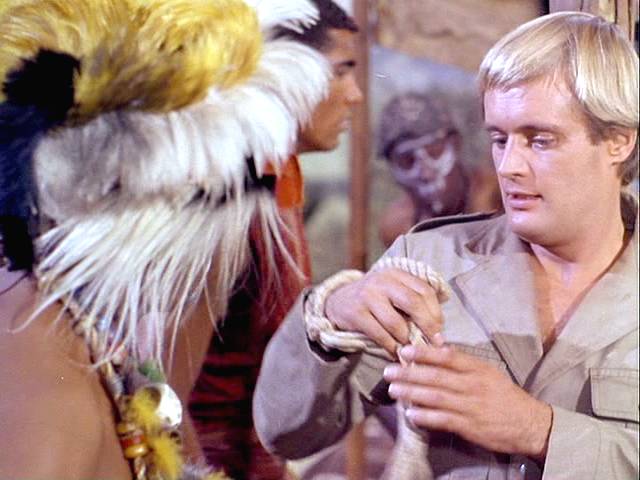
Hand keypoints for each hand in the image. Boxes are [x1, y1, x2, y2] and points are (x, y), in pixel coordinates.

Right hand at [324, 268, 444, 353]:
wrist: (338, 302)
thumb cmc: (374, 300)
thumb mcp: (393, 292)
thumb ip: (413, 302)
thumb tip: (438, 328)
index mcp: (396, 274)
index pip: (424, 290)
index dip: (436, 311)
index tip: (440, 329)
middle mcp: (382, 281)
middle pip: (413, 302)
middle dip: (427, 325)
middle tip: (434, 342)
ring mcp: (367, 296)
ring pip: (396, 323)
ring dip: (407, 340)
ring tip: (412, 348)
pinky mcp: (356, 313)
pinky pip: (380, 335)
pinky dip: (391, 347)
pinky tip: (396, 352)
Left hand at [384, 344, 551, 459]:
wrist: (530, 424)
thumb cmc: (505, 395)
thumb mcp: (488, 372)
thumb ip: (463, 364)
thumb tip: (436, 352)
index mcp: (477, 369)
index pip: (448, 357)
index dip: (424, 353)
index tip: (404, 350)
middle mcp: (473, 385)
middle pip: (436, 377)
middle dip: (409, 373)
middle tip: (388, 371)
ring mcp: (471, 406)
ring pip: (436, 397)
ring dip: (411, 393)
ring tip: (393, 390)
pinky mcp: (470, 426)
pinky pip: (443, 420)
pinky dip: (426, 417)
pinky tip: (411, 414)